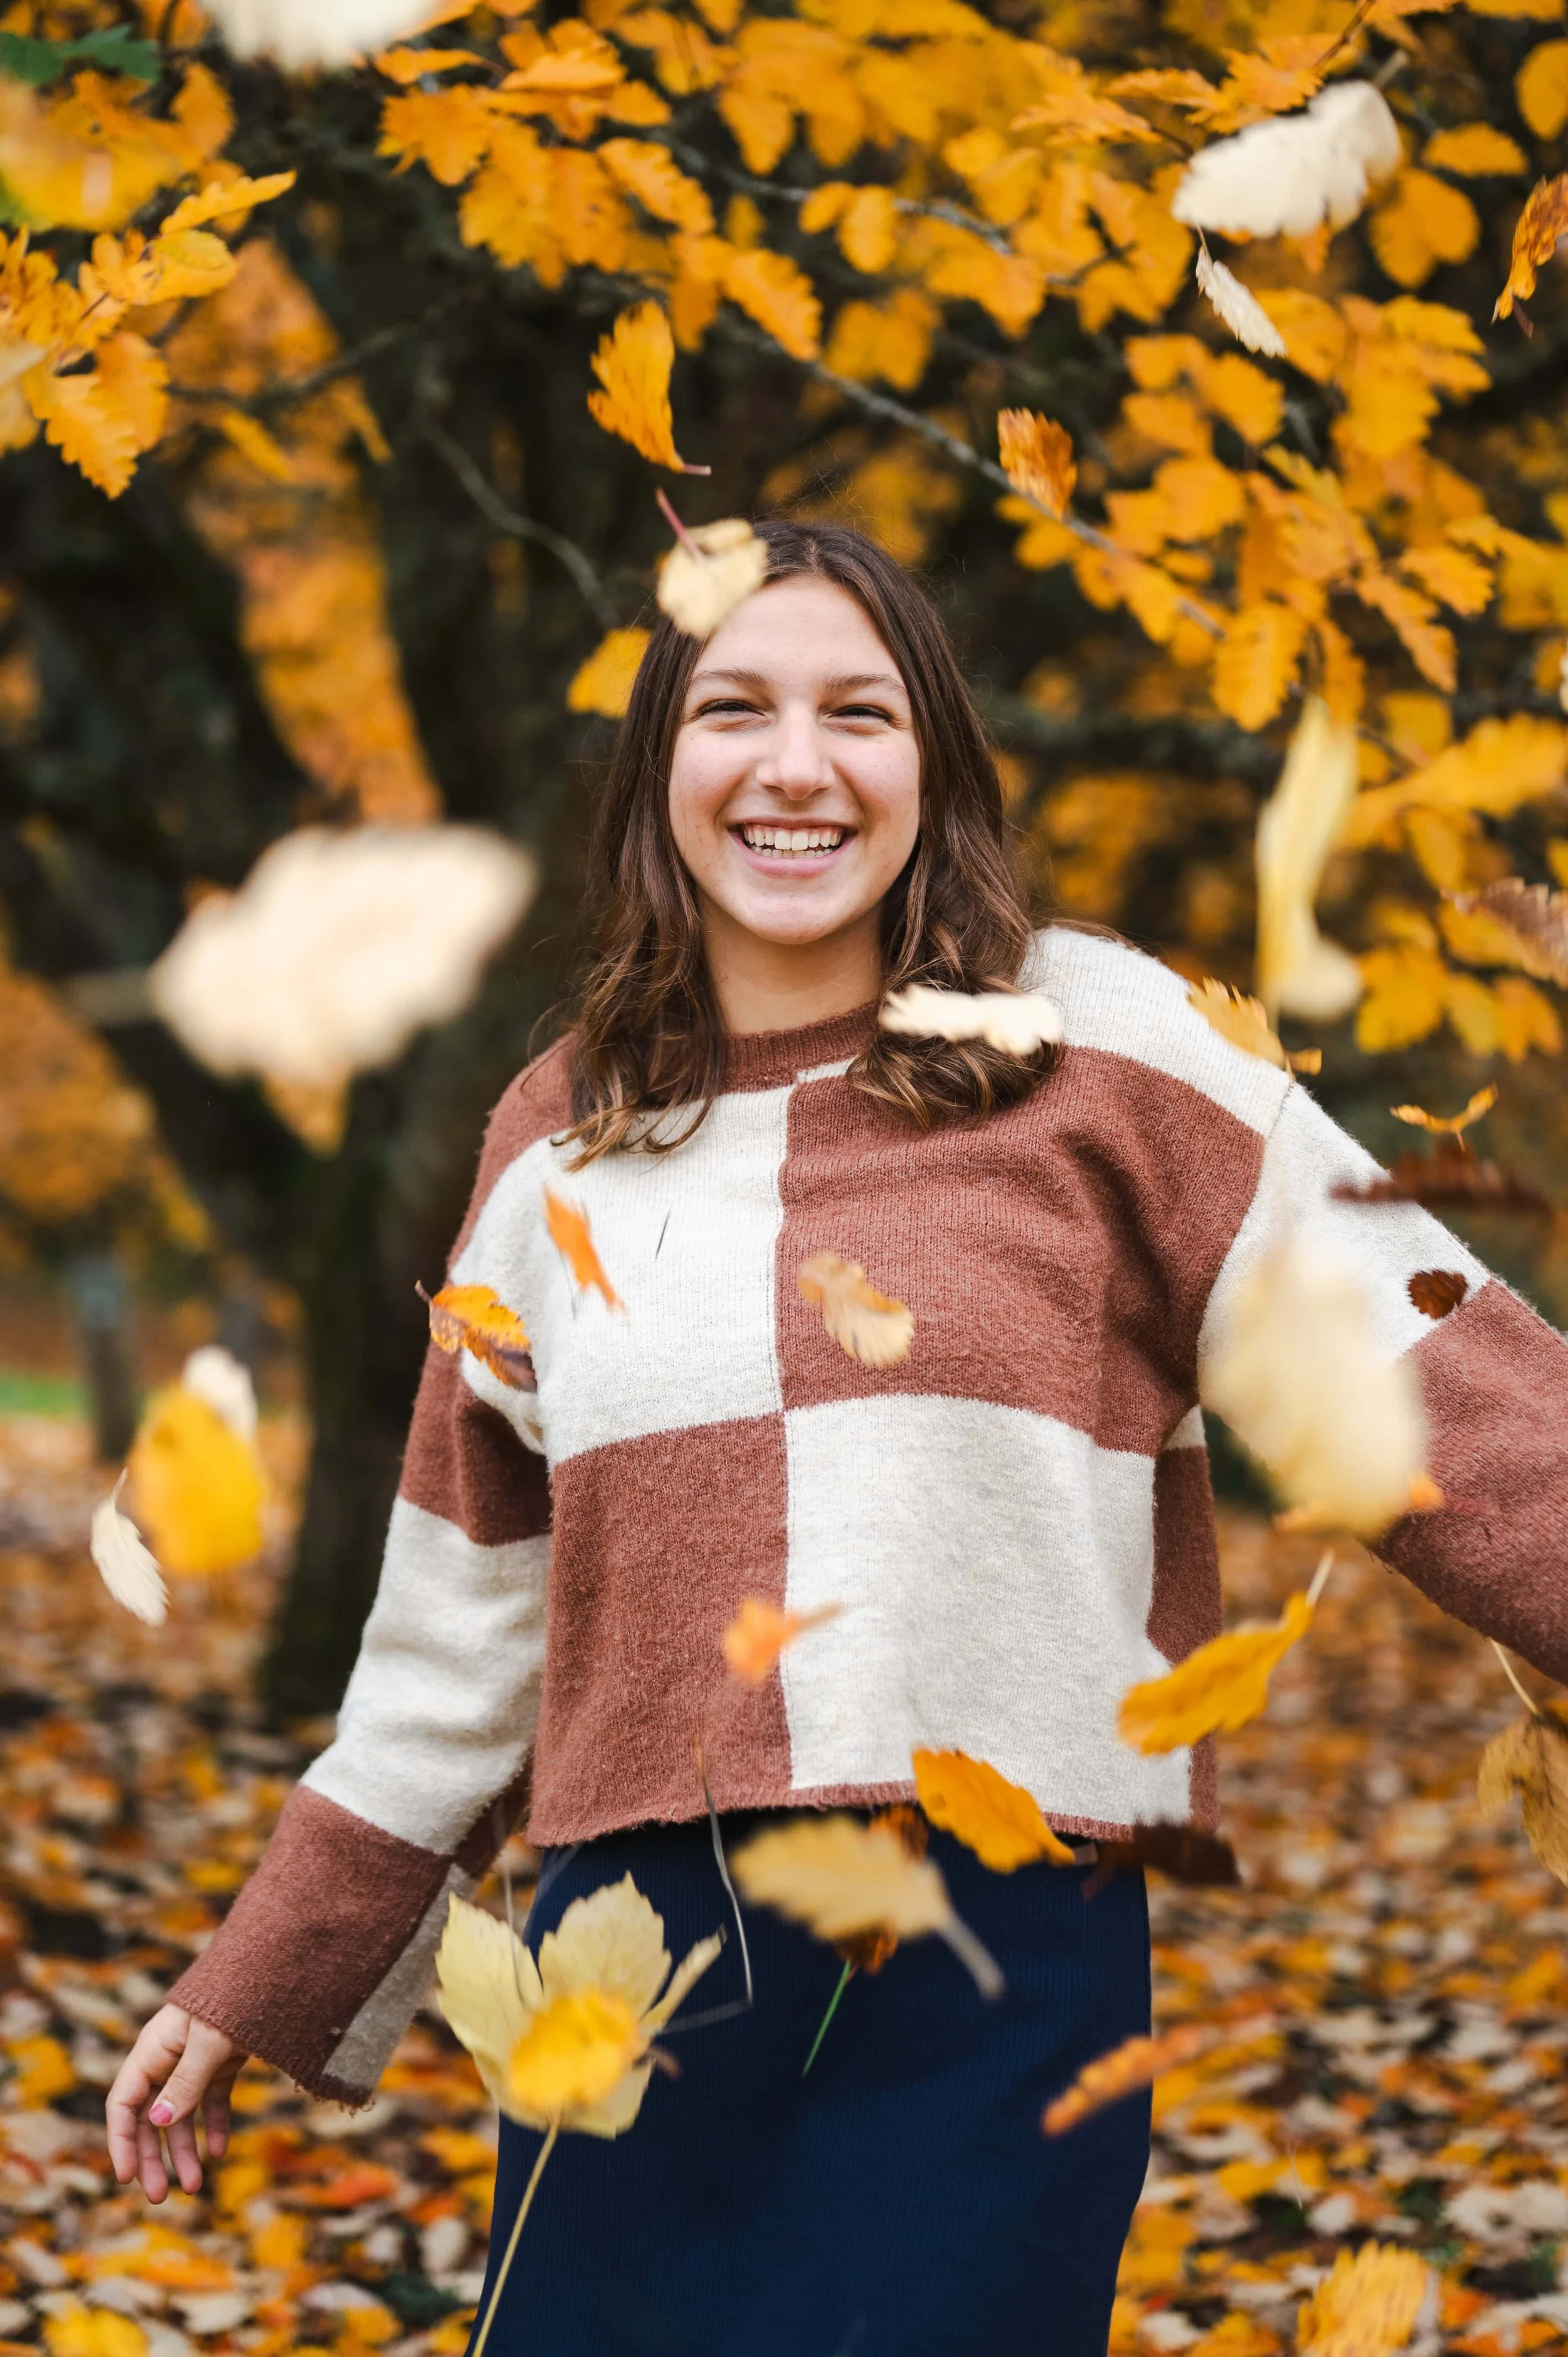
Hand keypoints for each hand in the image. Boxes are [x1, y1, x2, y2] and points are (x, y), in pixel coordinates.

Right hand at [106, 2005, 245, 2200]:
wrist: (272, 1970)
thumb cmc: (234, 1998)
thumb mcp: (210, 2041)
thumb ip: (186, 2081)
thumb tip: (159, 2122)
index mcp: (153, 2049)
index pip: (123, 2102)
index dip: (121, 2140)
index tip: (126, 2177)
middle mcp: (168, 2058)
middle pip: (150, 2117)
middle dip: (153, 2158)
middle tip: (160, 2197)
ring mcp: (195, 2062)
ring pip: (181, 2115)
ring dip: (185, 2150)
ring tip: (196, 2186)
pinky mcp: (222, 2063)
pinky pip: (212, 2102)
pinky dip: (215, 2126)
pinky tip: (221, 2151)